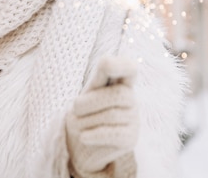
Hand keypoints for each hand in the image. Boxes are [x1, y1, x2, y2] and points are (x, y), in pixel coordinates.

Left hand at [66, 56, 138, 176]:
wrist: (82, 146)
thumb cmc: (84, 115)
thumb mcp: (86, 95)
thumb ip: (97, 81)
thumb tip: (108, 62)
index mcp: (119, 83)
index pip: (129, 69)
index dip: (121, 65)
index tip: (106, 64)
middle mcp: (130, 98)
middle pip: (117, 94)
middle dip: (90, 102)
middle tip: (74, 109)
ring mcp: (133, 118)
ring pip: (112, 115)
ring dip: (87, 121)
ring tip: (78, 126)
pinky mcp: (131, 138)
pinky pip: (112, 134)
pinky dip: (94, 135)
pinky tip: (84, 137)